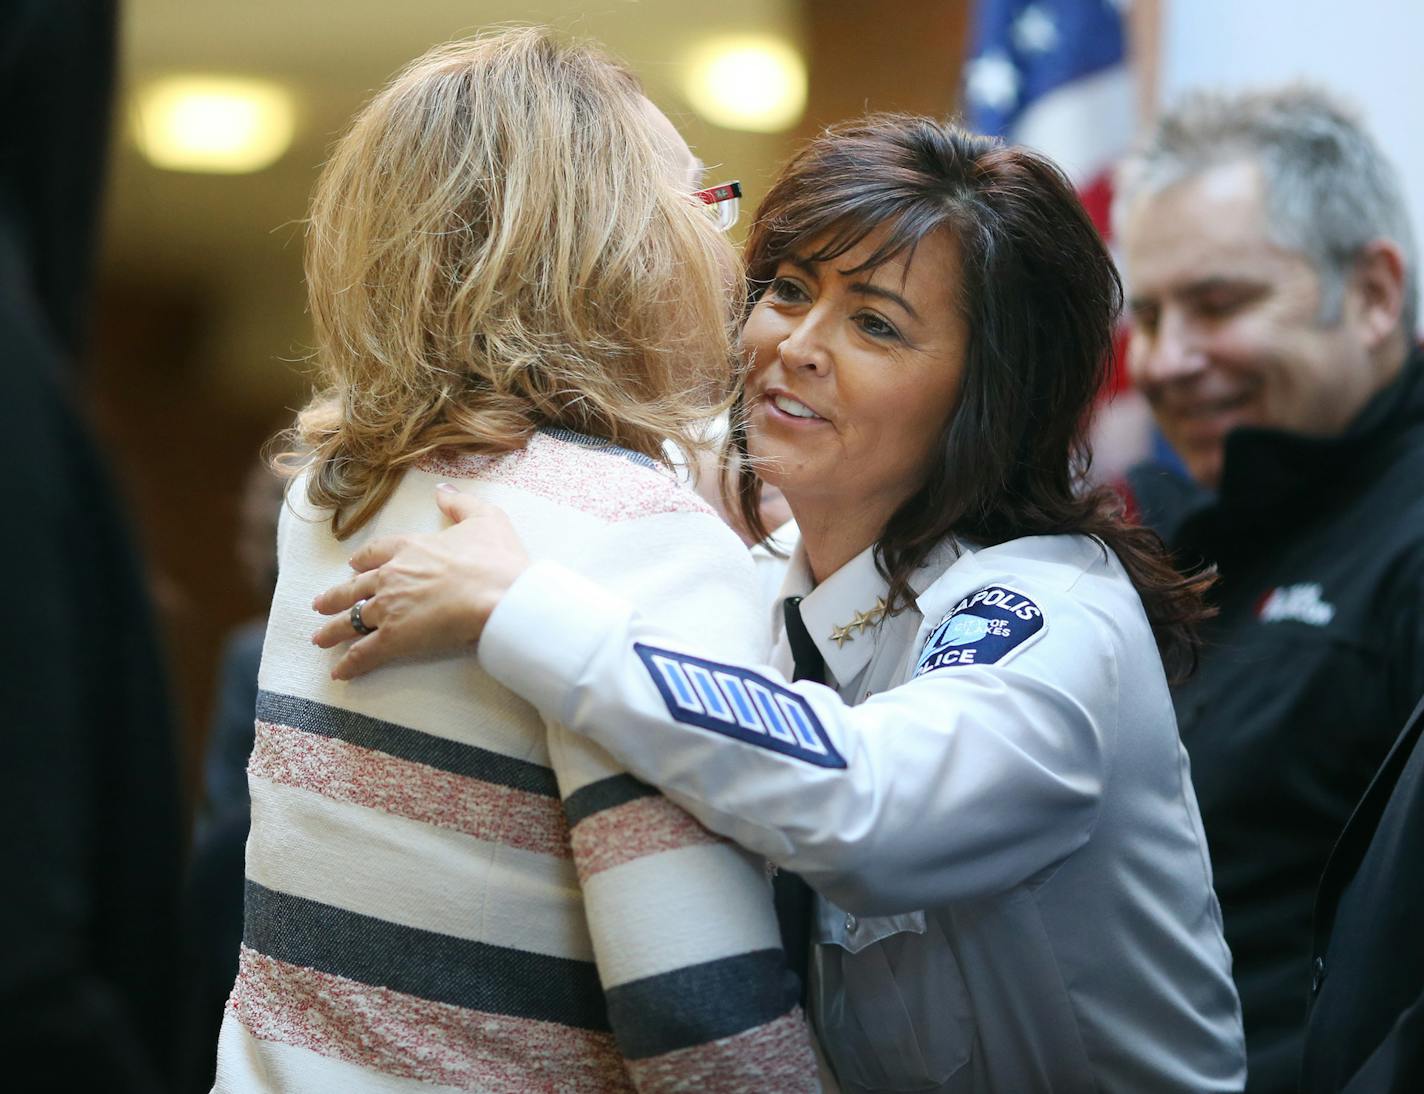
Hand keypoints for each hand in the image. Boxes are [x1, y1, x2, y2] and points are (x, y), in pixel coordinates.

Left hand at [311, 484, 529, 679]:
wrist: (499, 596)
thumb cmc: (495, 559)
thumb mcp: (485, 518)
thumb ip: (459, 503)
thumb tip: (442, 490)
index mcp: (409, 547)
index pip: (375, 552)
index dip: (362, 560)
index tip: (353, 566)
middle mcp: (391, 575)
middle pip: (353, 587)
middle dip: (335, 597)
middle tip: (320, 604)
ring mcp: (389, 607)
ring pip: (351, 619)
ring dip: (332, 630)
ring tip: (320, 638)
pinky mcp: (394, 638)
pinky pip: (363, 652)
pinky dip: (349, 663)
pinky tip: (339, 672)